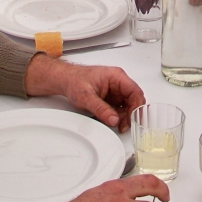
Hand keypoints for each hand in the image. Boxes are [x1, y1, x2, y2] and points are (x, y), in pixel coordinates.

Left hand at [25, 55, 145, 131]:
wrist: (65, 80)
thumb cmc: (75, 81)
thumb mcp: (86, 97)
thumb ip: (101, 109)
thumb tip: (114, 119)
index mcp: (116, 76)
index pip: (135, 91)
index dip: (136, 106)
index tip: (131, 119)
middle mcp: (118, 82)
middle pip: (134, 99)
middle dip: (131, 114)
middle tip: (124, 125)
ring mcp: (116, 90)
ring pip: (128, 105)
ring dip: (125, 116)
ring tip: (117, 124)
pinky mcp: (112, 97)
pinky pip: (120, 108)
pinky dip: (118, 116)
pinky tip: (112, 120)